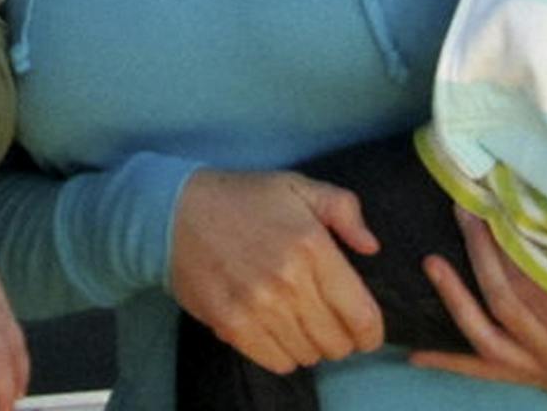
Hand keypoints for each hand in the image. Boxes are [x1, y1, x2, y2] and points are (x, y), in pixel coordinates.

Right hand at [170, 169, 384, 375]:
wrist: (175, 210)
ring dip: (310, 345)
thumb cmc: (241, 198)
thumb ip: (343, 209)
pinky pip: (276, 361)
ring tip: (300, 325)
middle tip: (329, 323)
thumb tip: (371, 247)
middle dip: (341, 338)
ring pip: (308, 355)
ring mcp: (258, 305)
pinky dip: (283, 354)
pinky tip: (277, 332)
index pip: (361, 315)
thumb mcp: (297, 186)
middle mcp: (289, 281)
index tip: (366, 331)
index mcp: (312, 246)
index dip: (371, 332)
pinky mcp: (231, 323)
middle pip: (337, 342)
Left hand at [410, 209, 546, 392]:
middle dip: (483, 254)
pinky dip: (449, 361)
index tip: (495, 205)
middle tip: (465, 212)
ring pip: (490, 336)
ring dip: (457, 297)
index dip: (513, 243)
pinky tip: (415, 352)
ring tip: (433, 262)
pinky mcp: (534, 382)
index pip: (543, 284)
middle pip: (512, 302)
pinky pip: (484, 372)